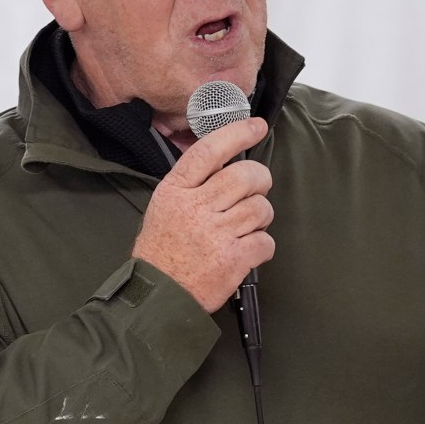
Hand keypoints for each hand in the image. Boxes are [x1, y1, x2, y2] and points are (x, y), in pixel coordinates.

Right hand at [131, 116, 274, 312]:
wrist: (159, 296)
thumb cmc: (161, 252)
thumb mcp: (163, 207)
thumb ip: (192, 184)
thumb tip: (226, 163)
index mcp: (176, 191)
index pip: (209, 150)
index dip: (237, 133)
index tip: (257, 126)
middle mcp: (196, 208)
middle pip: (245, 176)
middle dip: (260, 180)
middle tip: (256, 189)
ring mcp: (215, 234)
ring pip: (260, 208)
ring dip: (261, 216)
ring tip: (247, 226)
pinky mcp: (233, 259)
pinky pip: (265, 241)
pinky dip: (262, 246)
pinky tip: (248, 251)